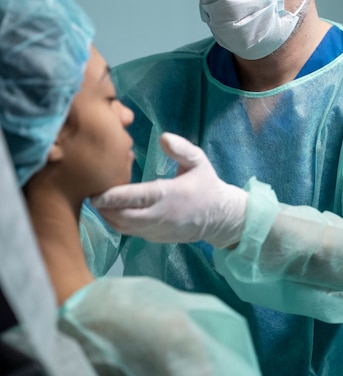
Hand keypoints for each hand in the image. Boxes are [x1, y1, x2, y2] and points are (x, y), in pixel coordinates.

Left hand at [91, 132, 247, 247]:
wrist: (219, 217)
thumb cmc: (206, 185)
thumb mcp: (199, 161)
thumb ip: (181, 149)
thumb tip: (163, 137)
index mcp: (170, 195)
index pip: (136, 198)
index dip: (114, 197)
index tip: (96, 193)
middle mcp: (162, 216)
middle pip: (124, 217)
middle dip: (104, 209)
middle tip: (90, 195)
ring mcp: (158, 230)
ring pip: (124, 228)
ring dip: (109, 217)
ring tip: (98, 202)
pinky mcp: (156, 238)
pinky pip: (131, 233)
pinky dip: (118, 223)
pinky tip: (111, 211)